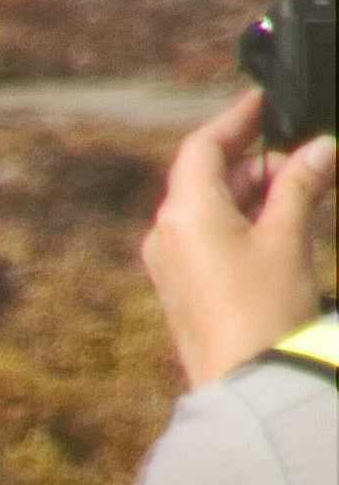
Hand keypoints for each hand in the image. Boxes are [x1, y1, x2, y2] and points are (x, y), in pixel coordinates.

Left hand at [140, 90, 336, 389]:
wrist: (246, 383)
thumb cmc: (262, 310)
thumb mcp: (287, 238)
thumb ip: (300, 186)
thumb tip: (319, 149)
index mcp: (182, 213)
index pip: (202, 147)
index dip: (236, 119)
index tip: (266, 101)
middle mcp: (166, 234)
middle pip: (208, 177)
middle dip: (259, 161)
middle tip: (309, 154)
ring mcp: (171, 263)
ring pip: (213, 207)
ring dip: (258, 191)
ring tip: (308, 185)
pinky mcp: (185, 288)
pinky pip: (212, 238)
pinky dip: (247, 220)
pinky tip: (286, 221)